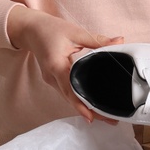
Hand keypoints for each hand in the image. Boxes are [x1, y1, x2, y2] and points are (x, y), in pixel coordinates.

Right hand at [8, 5, 121, 122]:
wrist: (30, 29)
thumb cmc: (50, 29)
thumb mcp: (75, 32)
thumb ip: (98, 40)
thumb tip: (120, 41)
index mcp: (56, 65)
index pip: (69, 89)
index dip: (80, 104)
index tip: (91, 117)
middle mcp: (51, 76)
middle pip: (70, 99)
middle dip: (89, 111)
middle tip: (110, 120)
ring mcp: (50, 80)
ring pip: (68, 98)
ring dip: (84, 107)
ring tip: (105, 115)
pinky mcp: (53, 79)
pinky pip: (66, 93)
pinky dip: (78, 99)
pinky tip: (90, 103)